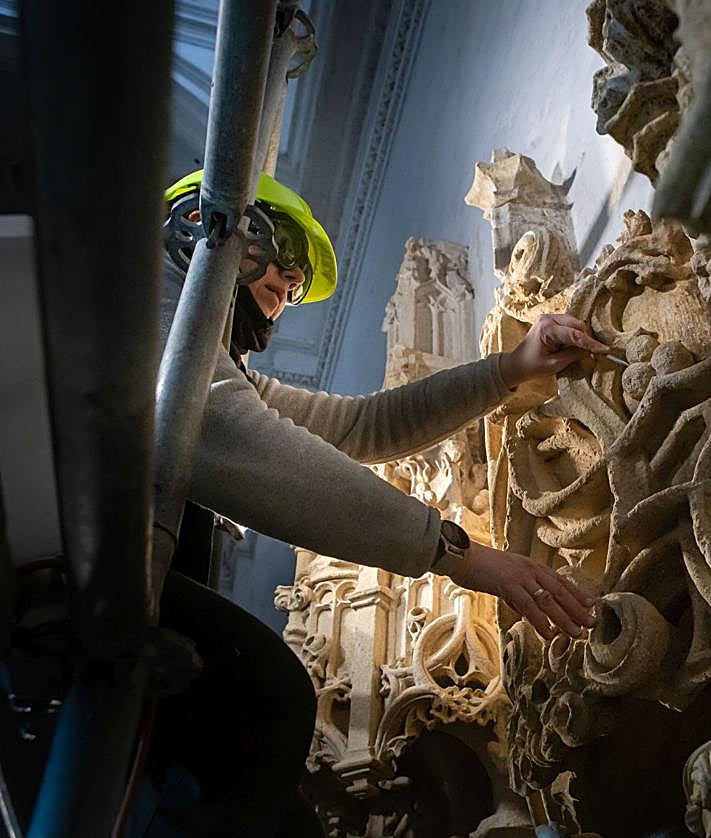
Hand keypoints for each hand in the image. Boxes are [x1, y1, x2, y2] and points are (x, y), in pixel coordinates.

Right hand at [435, 542, 595, 639]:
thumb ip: (517, 593)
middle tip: (592, 624)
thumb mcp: (504, 577)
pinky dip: (541, 621)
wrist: (461, 556)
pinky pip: (528, 606)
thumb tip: (525, 611)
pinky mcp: (508, 584)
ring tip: (577, 634)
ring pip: (548, 600)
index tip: (593, 606)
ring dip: (564, 618)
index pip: (560, 580)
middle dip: (577, 608)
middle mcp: (530, 569)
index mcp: (530, 566)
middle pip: (559, 590)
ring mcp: (520, 576)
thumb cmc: (480, 567)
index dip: (577, 594)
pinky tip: (549, 634)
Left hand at [499, 313, 608, 387]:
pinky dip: (573, 334)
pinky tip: (570, 345)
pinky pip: (569, 324)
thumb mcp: (555, 364)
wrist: (516, 364)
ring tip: (576, 350)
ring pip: (574, 323)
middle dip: (586, 338)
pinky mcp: (549, 320)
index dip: (591, 343)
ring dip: (580, 336)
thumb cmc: (532, 367)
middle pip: (577, 325)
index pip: (575, 335)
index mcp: (546, 329)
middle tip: (591, 353)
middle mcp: (547, 319)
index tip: (605, 349)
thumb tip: (590, 350)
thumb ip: (574, 355)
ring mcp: (548, 317)